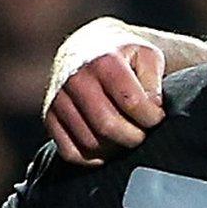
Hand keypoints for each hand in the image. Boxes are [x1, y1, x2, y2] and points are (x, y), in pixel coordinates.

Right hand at [45, 19, 164, 164]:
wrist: (88, 49)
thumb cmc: (124, 58)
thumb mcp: (147, 57)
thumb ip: (154, 82)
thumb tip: (152, 108)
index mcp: (103, 62)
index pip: (132, 103)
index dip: (151, 117)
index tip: (157, 117)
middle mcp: (76, 79)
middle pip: (107, 126)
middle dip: (134, 137)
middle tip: (143, 132)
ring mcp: (58, 99)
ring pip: (89, 142)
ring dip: (114, 148)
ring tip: (127, 135)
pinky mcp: (49, 117)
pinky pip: (69, 152)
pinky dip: (91, 158)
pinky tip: (107, 147)